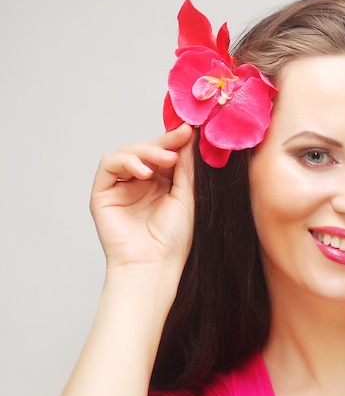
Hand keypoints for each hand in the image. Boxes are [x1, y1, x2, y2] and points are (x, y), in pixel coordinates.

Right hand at [90, 124, 194, 273]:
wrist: (154, 265)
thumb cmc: (172, 240)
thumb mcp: (185, 198)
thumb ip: (185, 169)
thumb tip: (188, 139)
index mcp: (161, 186)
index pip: (164, 155)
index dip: (175, 142)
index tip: (189, 129)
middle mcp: (139, 185)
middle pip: (145, 151)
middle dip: (163, 143)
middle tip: (179, 138)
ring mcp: (120, 188)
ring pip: (127, 153)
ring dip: (147, 152)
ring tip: (166, 161)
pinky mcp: (103, 194)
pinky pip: (109, 165)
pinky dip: (125, 162)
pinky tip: (143, 172)